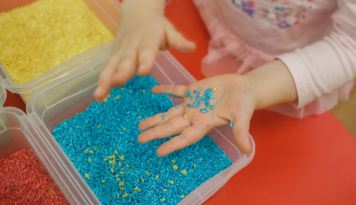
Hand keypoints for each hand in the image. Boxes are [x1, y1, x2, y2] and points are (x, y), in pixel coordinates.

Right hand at [93, 0, 195, 100]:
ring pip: (112, 66)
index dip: (145, 60)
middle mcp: (132, 46)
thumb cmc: (156, 26)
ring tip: (99, 95)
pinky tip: (98, 96)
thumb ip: (179, 41)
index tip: (143, 71)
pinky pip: (106, 70)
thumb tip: (192, 48)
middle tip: (118, 82)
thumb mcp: (169, 31)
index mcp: (148, 39)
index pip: (146, 50)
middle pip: (126, 60)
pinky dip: (101, 82)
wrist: (137, 14)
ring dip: (105, 80)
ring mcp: (120, 52)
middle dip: (122, 72)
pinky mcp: (113, 56)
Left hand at [138, 74, 255, 155]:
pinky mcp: (192, 90)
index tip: (158, 152)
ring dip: (155, 118)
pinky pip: (175, 90)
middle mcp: (194, 116)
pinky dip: (165, 89)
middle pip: (172, 127)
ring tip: (140, 125)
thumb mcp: (242, 116)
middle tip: (140, 139)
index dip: (173, 144)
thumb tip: (247, 150)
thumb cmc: (244, 104)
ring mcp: (191, 104)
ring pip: (169, 112)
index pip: (186, 137)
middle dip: (156, 132)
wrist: (244, 88)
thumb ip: (240, 131)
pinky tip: (153, 90)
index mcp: (204, 124)